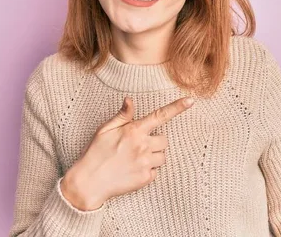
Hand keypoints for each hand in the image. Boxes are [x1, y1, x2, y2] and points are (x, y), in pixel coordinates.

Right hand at [60, 95, 194, 210]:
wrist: (89, 182)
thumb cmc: (95, 153)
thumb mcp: (105, 130)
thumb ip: (122, 115)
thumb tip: (130, 99)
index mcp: (134, 131)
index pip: (160, 116)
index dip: (177, 107)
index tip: (191, 101)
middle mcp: (142, 145)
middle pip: (164, 140)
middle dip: (155, 142)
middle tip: (138, 147)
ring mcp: (145, 163)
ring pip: (162, 156)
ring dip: (153, 157)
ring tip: (135, 160)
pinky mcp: (146, 178)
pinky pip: (156, 171)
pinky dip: (148, 171)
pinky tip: (133, 171)